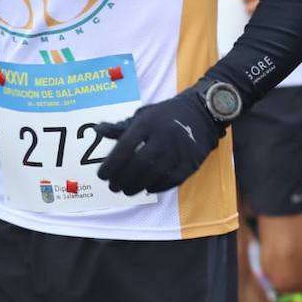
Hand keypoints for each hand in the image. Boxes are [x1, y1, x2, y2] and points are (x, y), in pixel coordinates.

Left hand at [95, 83, 225, 195]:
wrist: (203, 112)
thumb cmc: (166, 115)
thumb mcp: (144, 115)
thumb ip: (121, 127)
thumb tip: (97, 130)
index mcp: (148, 123)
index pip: (125, 148)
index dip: (111, 165)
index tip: (102, 176)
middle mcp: (163, 136)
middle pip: (138, 164)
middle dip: (122, 180)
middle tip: (114, 187)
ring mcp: (179, 149)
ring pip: (154, 174)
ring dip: (136, 186)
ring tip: (128, 190)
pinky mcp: (191, 161)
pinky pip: (171, 180)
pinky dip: (157, 187)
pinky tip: (148, 188)